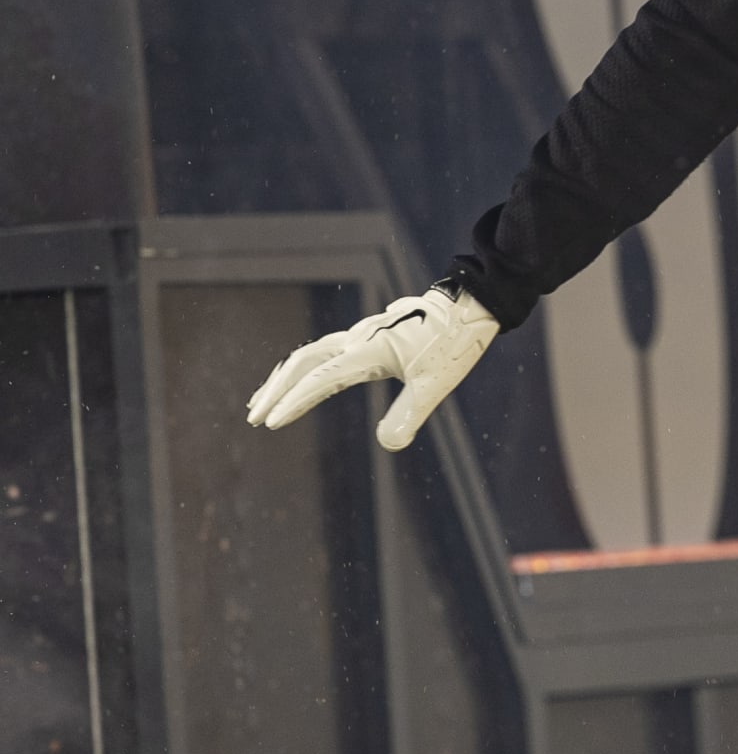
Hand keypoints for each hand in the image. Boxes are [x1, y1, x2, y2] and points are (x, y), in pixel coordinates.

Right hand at [247, 286, 496, 452]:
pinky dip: (304, 370)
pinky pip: (324, 352)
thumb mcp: (435, 386)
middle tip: (254, 418)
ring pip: (309, 354)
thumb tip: (387, 445)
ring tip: (262, 403)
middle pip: (301, 362)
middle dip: (275, 390)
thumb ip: (409, 414)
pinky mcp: (366, 338)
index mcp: (368, 351)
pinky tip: (300, 385)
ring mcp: (359, 336)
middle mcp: (357, 340)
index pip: (320, 378)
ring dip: (283, 379)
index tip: (272, 423)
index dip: (294, 402)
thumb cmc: (453, 346)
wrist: (467, 309)